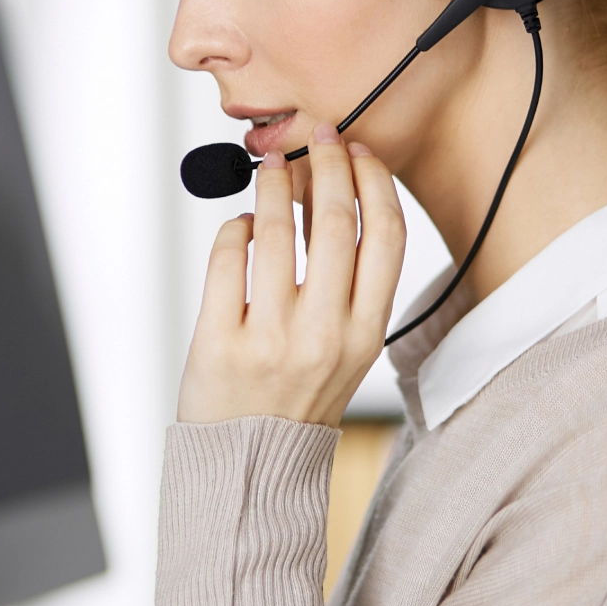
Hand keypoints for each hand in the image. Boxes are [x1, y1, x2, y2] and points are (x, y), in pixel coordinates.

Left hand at [177, 122, 406, 426]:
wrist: (249, 467)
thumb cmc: (298, 399)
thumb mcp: (345, 350)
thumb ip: (348, 286)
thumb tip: (332, 197)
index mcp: (366, 334)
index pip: (386, 236)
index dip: (374, 182)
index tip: (359, 150)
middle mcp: (325, 334)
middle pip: (336, 220)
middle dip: (326, 164)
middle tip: (316, 138)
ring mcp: (271, 337)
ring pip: (276, 230)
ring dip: (273, 185)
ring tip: (270, 169)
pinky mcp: (220, 341)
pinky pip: (227, 257)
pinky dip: (235, 228)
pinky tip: (241, 226)